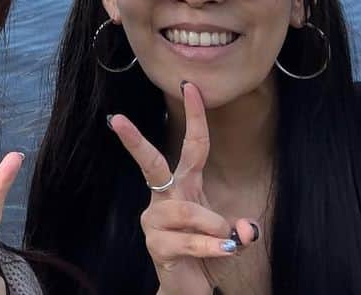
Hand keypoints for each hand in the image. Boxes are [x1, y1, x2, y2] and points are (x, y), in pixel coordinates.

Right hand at [108, 83, 259, 294]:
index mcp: (184, 184)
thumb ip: (239, 229)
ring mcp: (155, 220)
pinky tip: (222, 250)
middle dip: (134, 141)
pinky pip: (189, 241)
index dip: (194, 115)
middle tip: (116, 119)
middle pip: (150, 163)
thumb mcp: (230, 236)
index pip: (192, 145)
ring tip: (226, 238)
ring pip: (187, 211)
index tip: (190, 86)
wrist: (189, 287)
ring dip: (213, 224)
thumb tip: (244, 228)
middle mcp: (165, 196)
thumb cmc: (206, 250)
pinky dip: (212, 247)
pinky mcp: (156, 245)